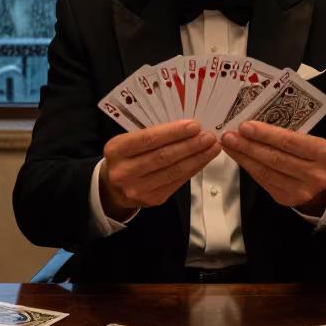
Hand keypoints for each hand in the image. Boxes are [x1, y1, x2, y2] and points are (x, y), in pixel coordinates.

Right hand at [100, 120, 220, 221]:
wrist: (113, 187)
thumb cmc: (126, 157)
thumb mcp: (128, 141)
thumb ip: (151, 134)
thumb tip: (187, 127)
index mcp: (116, 150)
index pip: (148, 139)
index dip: (173, 132)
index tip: (194, 126)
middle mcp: (124, 171)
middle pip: (163, 156)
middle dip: (190, 145)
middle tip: (209, 136)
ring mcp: (138, 188)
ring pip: (173, 171)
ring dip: (197, 158)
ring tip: (212, 147)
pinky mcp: (152, 199)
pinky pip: (177, 182)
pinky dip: (193, 169)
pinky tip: (203, 159)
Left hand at [221, 121, 325, 214]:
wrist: (321, 188)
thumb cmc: (311, 157)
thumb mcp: (309, 142)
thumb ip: (288, 136)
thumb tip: (254, 126)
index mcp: (323, 152)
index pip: (290, 141)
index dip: (266, 134)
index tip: (245, 126)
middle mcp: (315, 173)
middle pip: (276, 157)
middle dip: (250, 145)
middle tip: (230, 135)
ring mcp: (301, 189)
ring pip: (266, 171)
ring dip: (244, 156)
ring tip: (229, 144)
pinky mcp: (287, 198)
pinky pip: (263, 181)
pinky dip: (248, 167)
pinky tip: (238, 156)